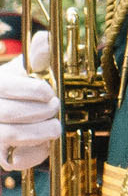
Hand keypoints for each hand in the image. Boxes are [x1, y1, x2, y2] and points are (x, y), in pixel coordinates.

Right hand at [0, 34, 60, 169]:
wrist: (1, 119)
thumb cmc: (14, 92)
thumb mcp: (22, 72)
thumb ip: (37, 57)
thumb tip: (46, 36)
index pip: (5, 86)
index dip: (33, 90)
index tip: (48, 92)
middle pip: (10, 112)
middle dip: (41, 110)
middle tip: (55, 107)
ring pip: (12, 135)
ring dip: (42, 130)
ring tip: (54, 125)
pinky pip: (16, 159)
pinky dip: (36, 151)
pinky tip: (45, 142)